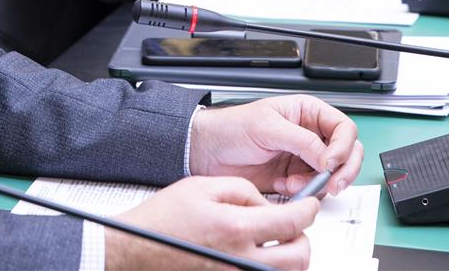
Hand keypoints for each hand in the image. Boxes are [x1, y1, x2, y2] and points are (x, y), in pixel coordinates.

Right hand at [105, 175, 317, 269]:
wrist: (138, 247)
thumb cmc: (163, 218)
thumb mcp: (203, 186)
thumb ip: (243, 190)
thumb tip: (267, 202)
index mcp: (235, 228)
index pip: (292, 222)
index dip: (308, 209)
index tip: (309, 204)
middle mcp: (240, 260)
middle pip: (299, 256)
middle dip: (303, 236)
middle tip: (294, 224)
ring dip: (290, 256)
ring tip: (276, 239)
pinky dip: (269, 266)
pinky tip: (257, 253)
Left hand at [189, 96, 362, 198]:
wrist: (207, 152)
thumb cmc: (231, 128)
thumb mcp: (267, 127)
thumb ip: (302, 141)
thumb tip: (329, 158)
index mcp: (306, 112)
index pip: (343, 128)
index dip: (343, 146)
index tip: (330, 161)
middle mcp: (309, 134)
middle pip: (346, 153)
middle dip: (342, 170)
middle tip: (331, 183)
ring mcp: (303, 158)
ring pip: (332, 174)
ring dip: (317, 183)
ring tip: (293, 183)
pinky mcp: (294, 178)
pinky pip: (313, 189)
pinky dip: (303, 192)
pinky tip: (283, 187)